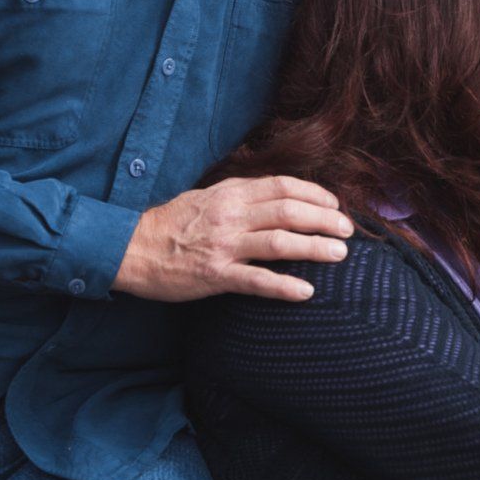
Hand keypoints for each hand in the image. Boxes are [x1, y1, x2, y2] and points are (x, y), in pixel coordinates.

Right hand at [112, 175, 353, 303]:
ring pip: (280, 243)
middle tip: (347, 231)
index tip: (335, 205)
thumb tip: (282, 193)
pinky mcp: (215, 275)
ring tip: (339, 255)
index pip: (284, 187)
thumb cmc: (174, 222)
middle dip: (324, 220)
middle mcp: (232, 215)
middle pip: (290, 212)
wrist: (131, 248)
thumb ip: (243, 193)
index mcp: (232, 193)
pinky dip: (284, 286)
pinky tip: (306, 292)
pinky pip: (256, 280)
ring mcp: (224, 246)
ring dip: (314, 248)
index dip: (315, 194)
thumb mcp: (209, 196)